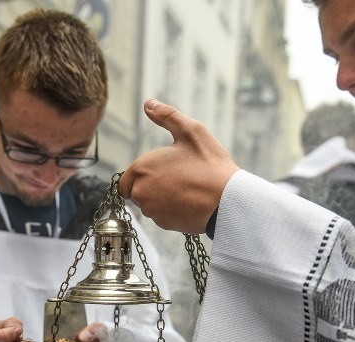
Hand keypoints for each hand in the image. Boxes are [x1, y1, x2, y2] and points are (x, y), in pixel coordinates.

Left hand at [119, 99, 238, 233]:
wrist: (227, 200)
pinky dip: (170, 210)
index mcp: (141, 168)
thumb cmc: (209, 165)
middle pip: (136, 191)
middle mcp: (140, 192)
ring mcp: (152, 210)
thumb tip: (148, 104)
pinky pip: (161, 216)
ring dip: (160, 197)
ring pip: (149, 204)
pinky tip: (188, 201)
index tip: (163, 169)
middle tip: (177, 178)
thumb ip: (166, 116)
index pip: (127, 177)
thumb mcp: (191, 131)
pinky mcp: (164, 225)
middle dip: (151, 184)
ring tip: (185, 188)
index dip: (143, 173)